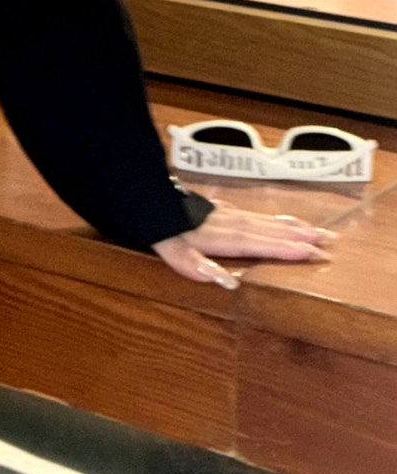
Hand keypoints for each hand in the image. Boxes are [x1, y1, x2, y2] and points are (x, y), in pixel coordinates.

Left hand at [151, 199, 337, 287]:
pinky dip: (271, 219)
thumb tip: (216, 278)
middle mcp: (226, 223)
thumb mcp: (168, 245)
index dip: (280, 248)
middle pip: (265, 231)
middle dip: (296, 238)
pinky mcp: (220, 210)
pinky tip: (282, 222)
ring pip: (263, 221)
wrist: (146, 195)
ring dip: (290, 227)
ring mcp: (225, 214)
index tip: (309, 252)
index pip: (254, 243)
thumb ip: (189, 260)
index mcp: (217, 235)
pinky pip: (253, 215)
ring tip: (317, 231)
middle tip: (327, 243)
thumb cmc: (160, 225)